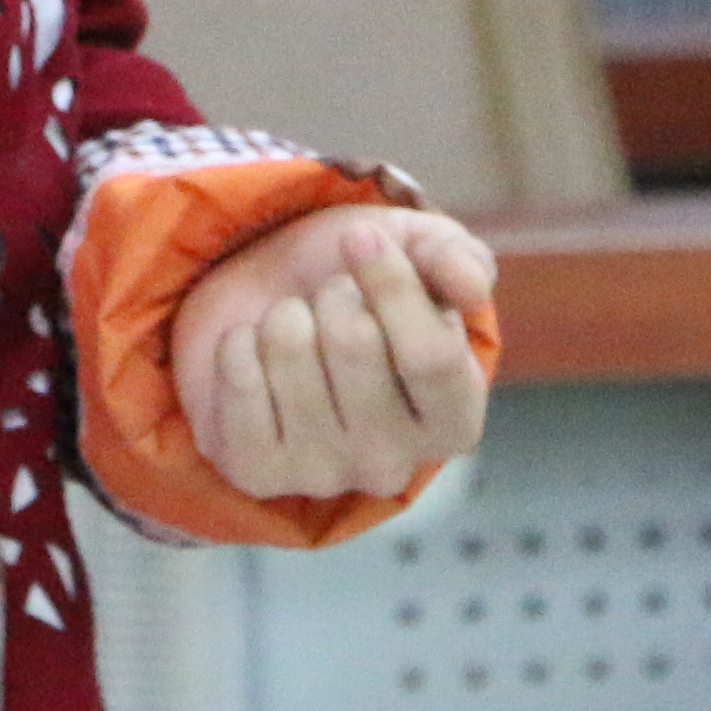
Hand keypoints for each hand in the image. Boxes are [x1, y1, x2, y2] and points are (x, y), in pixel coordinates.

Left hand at [172, 203, 493, 504]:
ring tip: (296, 328)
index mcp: (453, 419)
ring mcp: (324, 474)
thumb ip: (457, 261)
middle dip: (334, 294)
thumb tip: (472, 286)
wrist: (270, 306)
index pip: (433, 355)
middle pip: (355, 342)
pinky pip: (238, 375)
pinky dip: (239, 342)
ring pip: (290, 348)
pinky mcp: (258, 472)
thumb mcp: (418, 254)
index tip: (362, 236)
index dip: (393, 284)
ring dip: (286, 315)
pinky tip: (256, 355)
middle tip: (331, 301)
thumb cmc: (358, 288)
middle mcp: (394, 462)